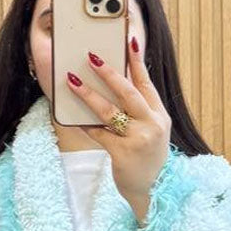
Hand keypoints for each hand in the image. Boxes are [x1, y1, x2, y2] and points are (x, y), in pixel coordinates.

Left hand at [63, 33, 169, 224]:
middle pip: (127, 92)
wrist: (154, 189)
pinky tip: (71, 118)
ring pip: (109, 111)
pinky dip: (84, 126)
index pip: (146, 82)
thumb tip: (118, 86)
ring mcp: (138, 139)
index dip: (136, 61)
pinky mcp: (122, 154)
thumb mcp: (153, 131)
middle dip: (108, 72)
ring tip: (72, 82)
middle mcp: (151, 123)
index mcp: (159, 114)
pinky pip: (98, 135)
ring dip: (88, 95)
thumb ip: (140, 111)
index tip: (128, 40)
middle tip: (91, 57)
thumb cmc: (148, 158)